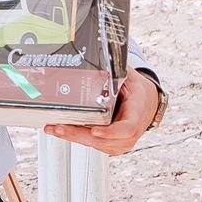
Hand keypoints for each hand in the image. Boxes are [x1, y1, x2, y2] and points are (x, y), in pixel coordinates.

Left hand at [43, 69, 159, 155]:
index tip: (94, 130)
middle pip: (106, 140)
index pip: (126, 128)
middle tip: (61, 127)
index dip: (110, 132)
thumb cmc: (138, 91)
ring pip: (97, 145)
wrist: (147, 102)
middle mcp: (131, 132)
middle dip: (80, 134)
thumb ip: (115, 70)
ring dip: (74, 137)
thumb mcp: (129, 77)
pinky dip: (77, 138)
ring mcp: (122, 141)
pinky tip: (62, 130)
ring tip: (54, 128)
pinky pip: (94, 144)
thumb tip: (98, 56)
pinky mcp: (112, 144)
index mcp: (137, 113)